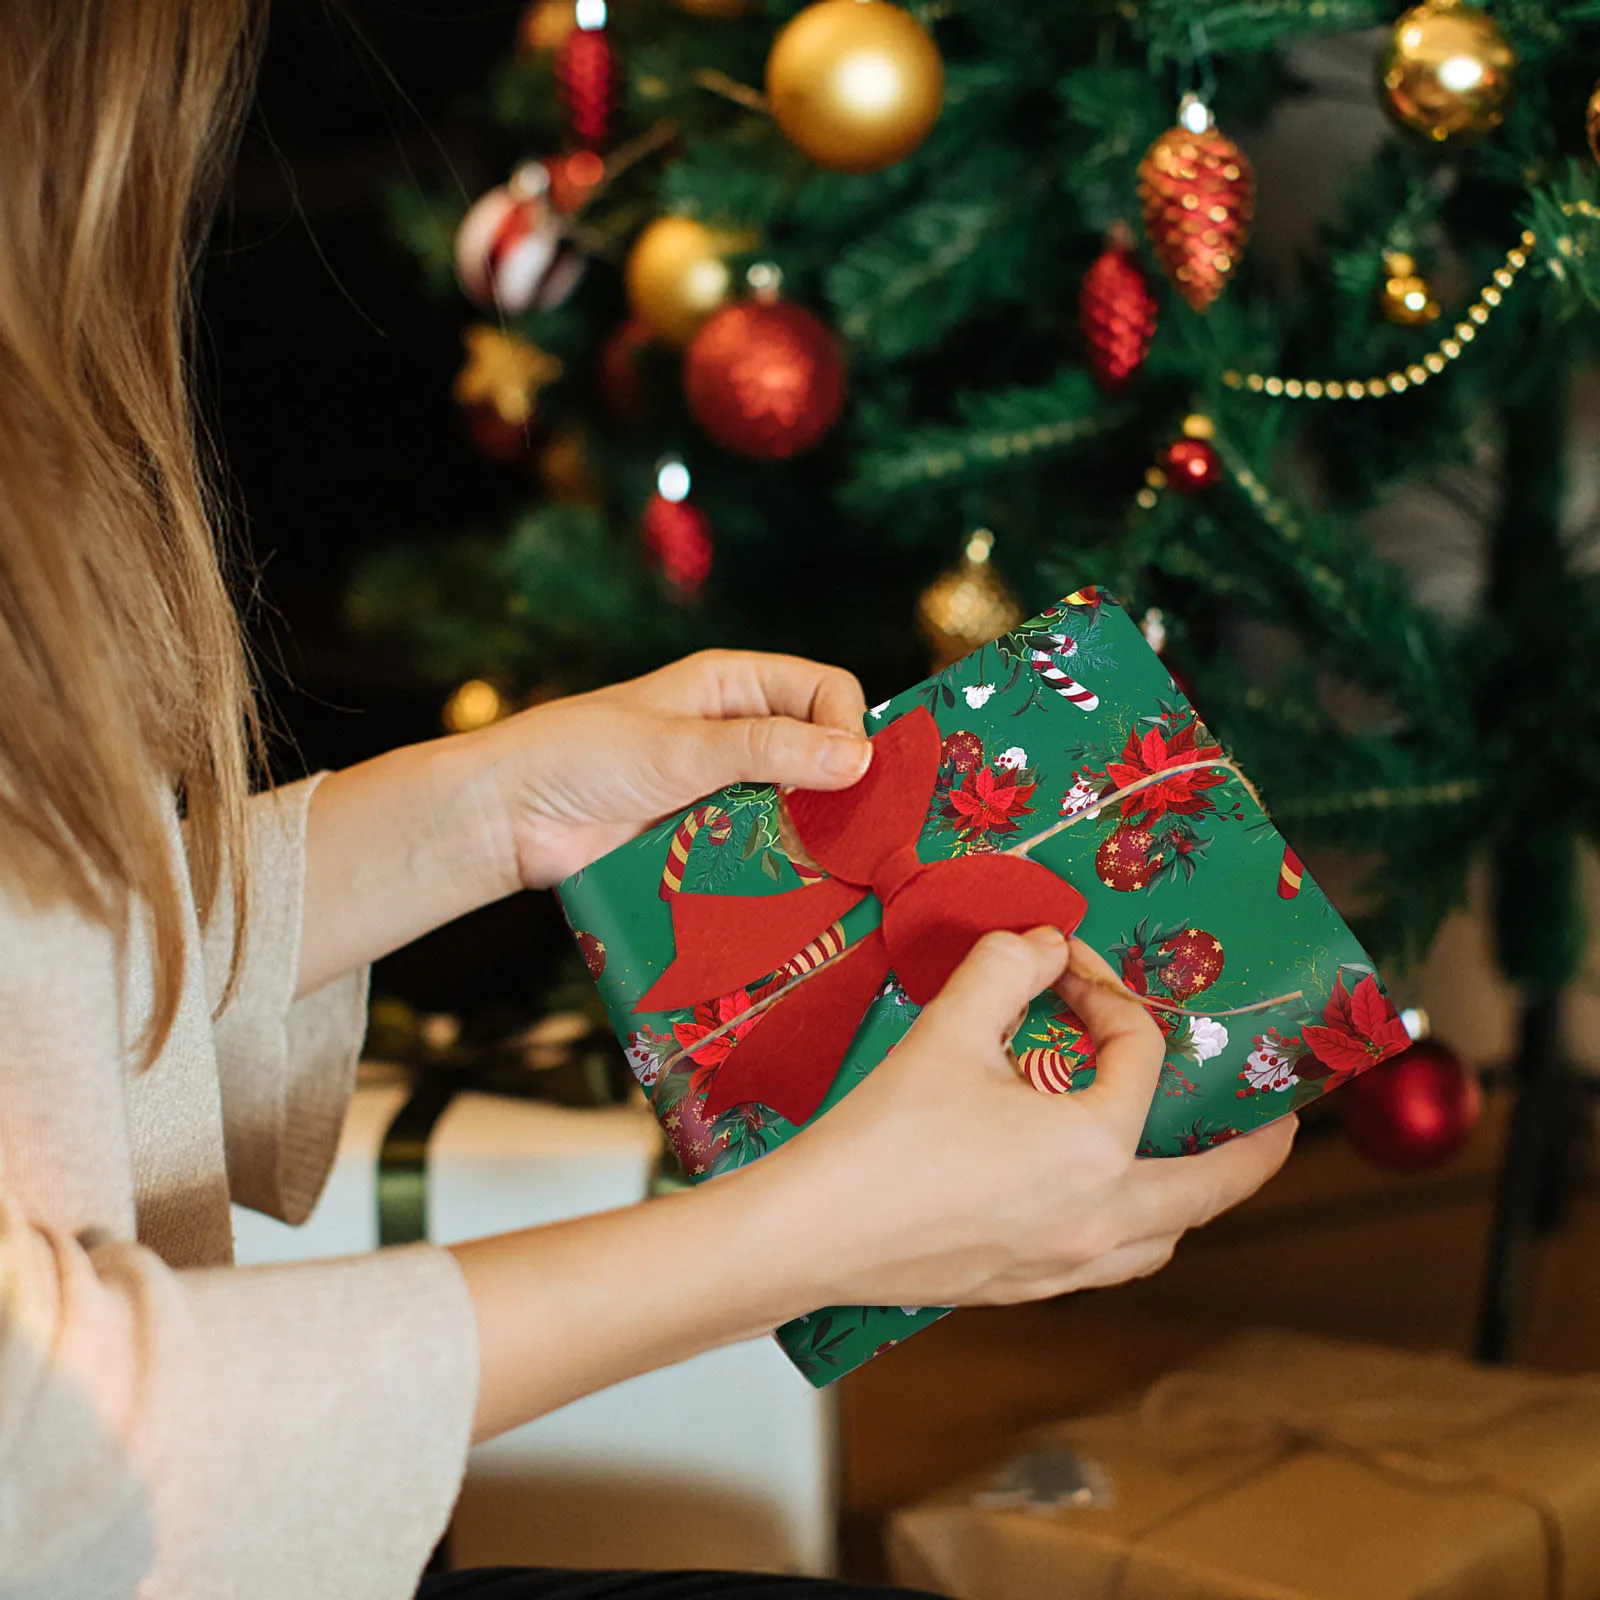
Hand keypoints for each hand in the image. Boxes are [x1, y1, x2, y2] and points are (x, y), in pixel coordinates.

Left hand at [465, 650, 872, 889]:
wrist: (511, 819)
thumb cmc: (583, 757)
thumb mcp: (681, 747)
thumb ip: (768, 751)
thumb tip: (857, 757)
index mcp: (736, 686)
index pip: (826, 691)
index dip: (848, 726)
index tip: (852, 774)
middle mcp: (739, 734)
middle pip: (822, 755)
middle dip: (841, 791)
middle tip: (859, 834)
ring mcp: (727, 791)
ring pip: (800, 811)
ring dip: (812, 838)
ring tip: (827, 868)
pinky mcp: (711, 842)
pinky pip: (765, 854)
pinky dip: (781, 871)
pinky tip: (793, 893)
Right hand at [750, 935, 1295, 1309]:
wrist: (811, 1233)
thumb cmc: (880, 1135)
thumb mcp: (948, 1030)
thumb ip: (1005, 967)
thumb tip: (1044, 943)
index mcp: (1091, 1148)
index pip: (1137, 1054)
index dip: (1107, 996)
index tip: (1063, 969)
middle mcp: (1098, 1217)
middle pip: (1212, 1188)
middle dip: (1255, 1150)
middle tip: (1282, 1122)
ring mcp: (1065, 1264)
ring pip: (1166, 1237)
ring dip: (1195, 1198)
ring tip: (1196, 1163)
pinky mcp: (1026, 1287)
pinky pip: (1116, 1261)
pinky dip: (1136, 1231)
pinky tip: (1106, 1203)